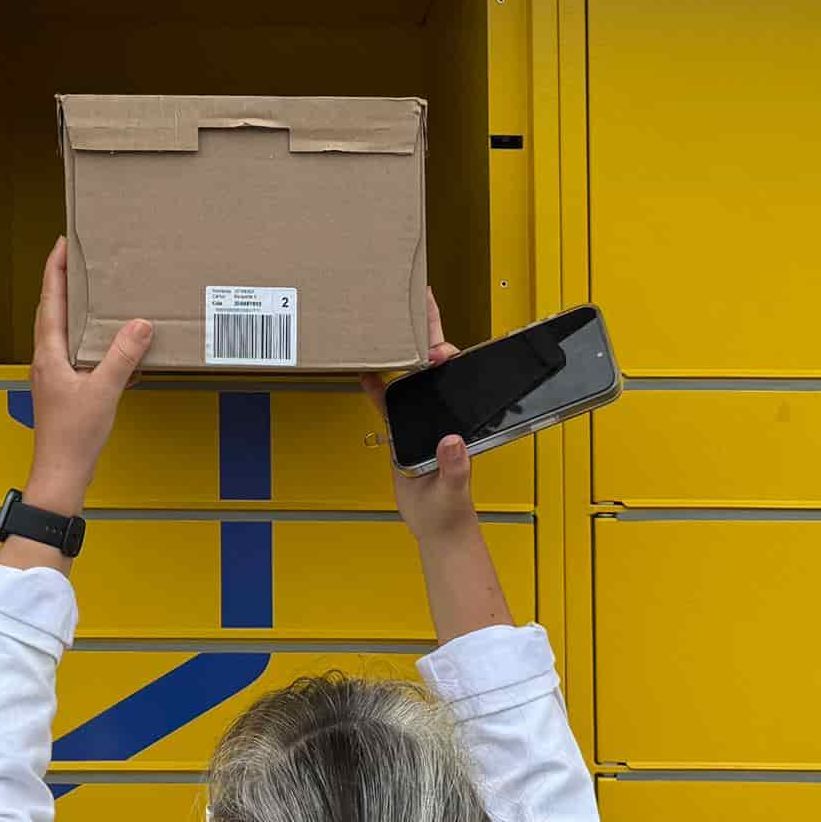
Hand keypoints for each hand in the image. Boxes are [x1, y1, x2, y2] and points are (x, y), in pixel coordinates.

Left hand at [22, 236, 150, 519]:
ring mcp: (53, 374)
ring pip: (61, 330)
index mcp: (48, 354)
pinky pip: (73, 351)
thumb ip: (122, 357)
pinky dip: (87, 336)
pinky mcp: (63, 388)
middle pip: (51, 310)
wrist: (61, 473)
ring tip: (91, 291)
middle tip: (77, 258)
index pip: (50, 300)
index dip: (55, 270)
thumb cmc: (73, 438)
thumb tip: (140, 324)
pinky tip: (106, 341)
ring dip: (73, 307)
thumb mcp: (104, 392)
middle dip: (62, 282)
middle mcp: (45, 360)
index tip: (63, 244)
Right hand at [363, 291, 509, 642]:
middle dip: (427, 327)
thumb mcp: (455, 487)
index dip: (446, 353)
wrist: (435, 525)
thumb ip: (455, 466)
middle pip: (433, 362)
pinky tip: (363, 364)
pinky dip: (375, 382)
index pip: (454, 374)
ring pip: (410, 372)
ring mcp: (421, 415)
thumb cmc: (451, 507)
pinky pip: (386, 399)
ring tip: (391, 313)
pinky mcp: (402, 427)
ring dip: (403, 345)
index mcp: (457, 416)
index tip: (437, 343)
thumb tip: (452, 442)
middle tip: (419, 295)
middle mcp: (440, 408)